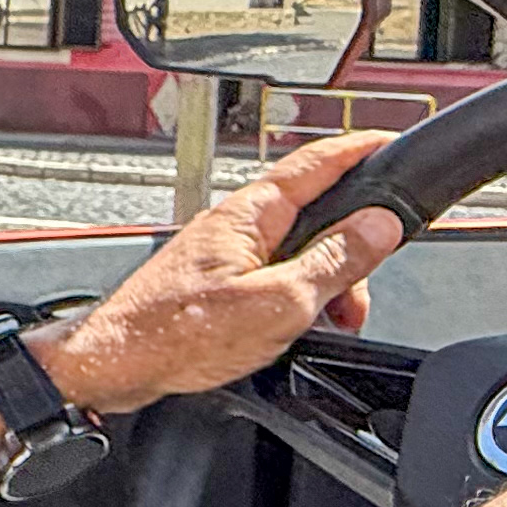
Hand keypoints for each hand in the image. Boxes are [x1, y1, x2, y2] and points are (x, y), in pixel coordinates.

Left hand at [37, 130, 405, 416]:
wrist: (116, 364)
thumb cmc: (176, 334)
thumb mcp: (279, 302)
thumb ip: (334, 260)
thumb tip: (379, 225)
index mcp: (250, 213)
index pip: (317, 162)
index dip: (360, 149)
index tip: (390, 143)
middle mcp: (236, 223)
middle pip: (316, 214)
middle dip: (351, 251)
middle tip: (360, 296)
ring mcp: (225, 251)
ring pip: (297, 251)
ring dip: (325, 283)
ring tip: (328, 321)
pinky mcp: (217, 280)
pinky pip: (275, 274)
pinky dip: (297, 297)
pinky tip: (295, 328)